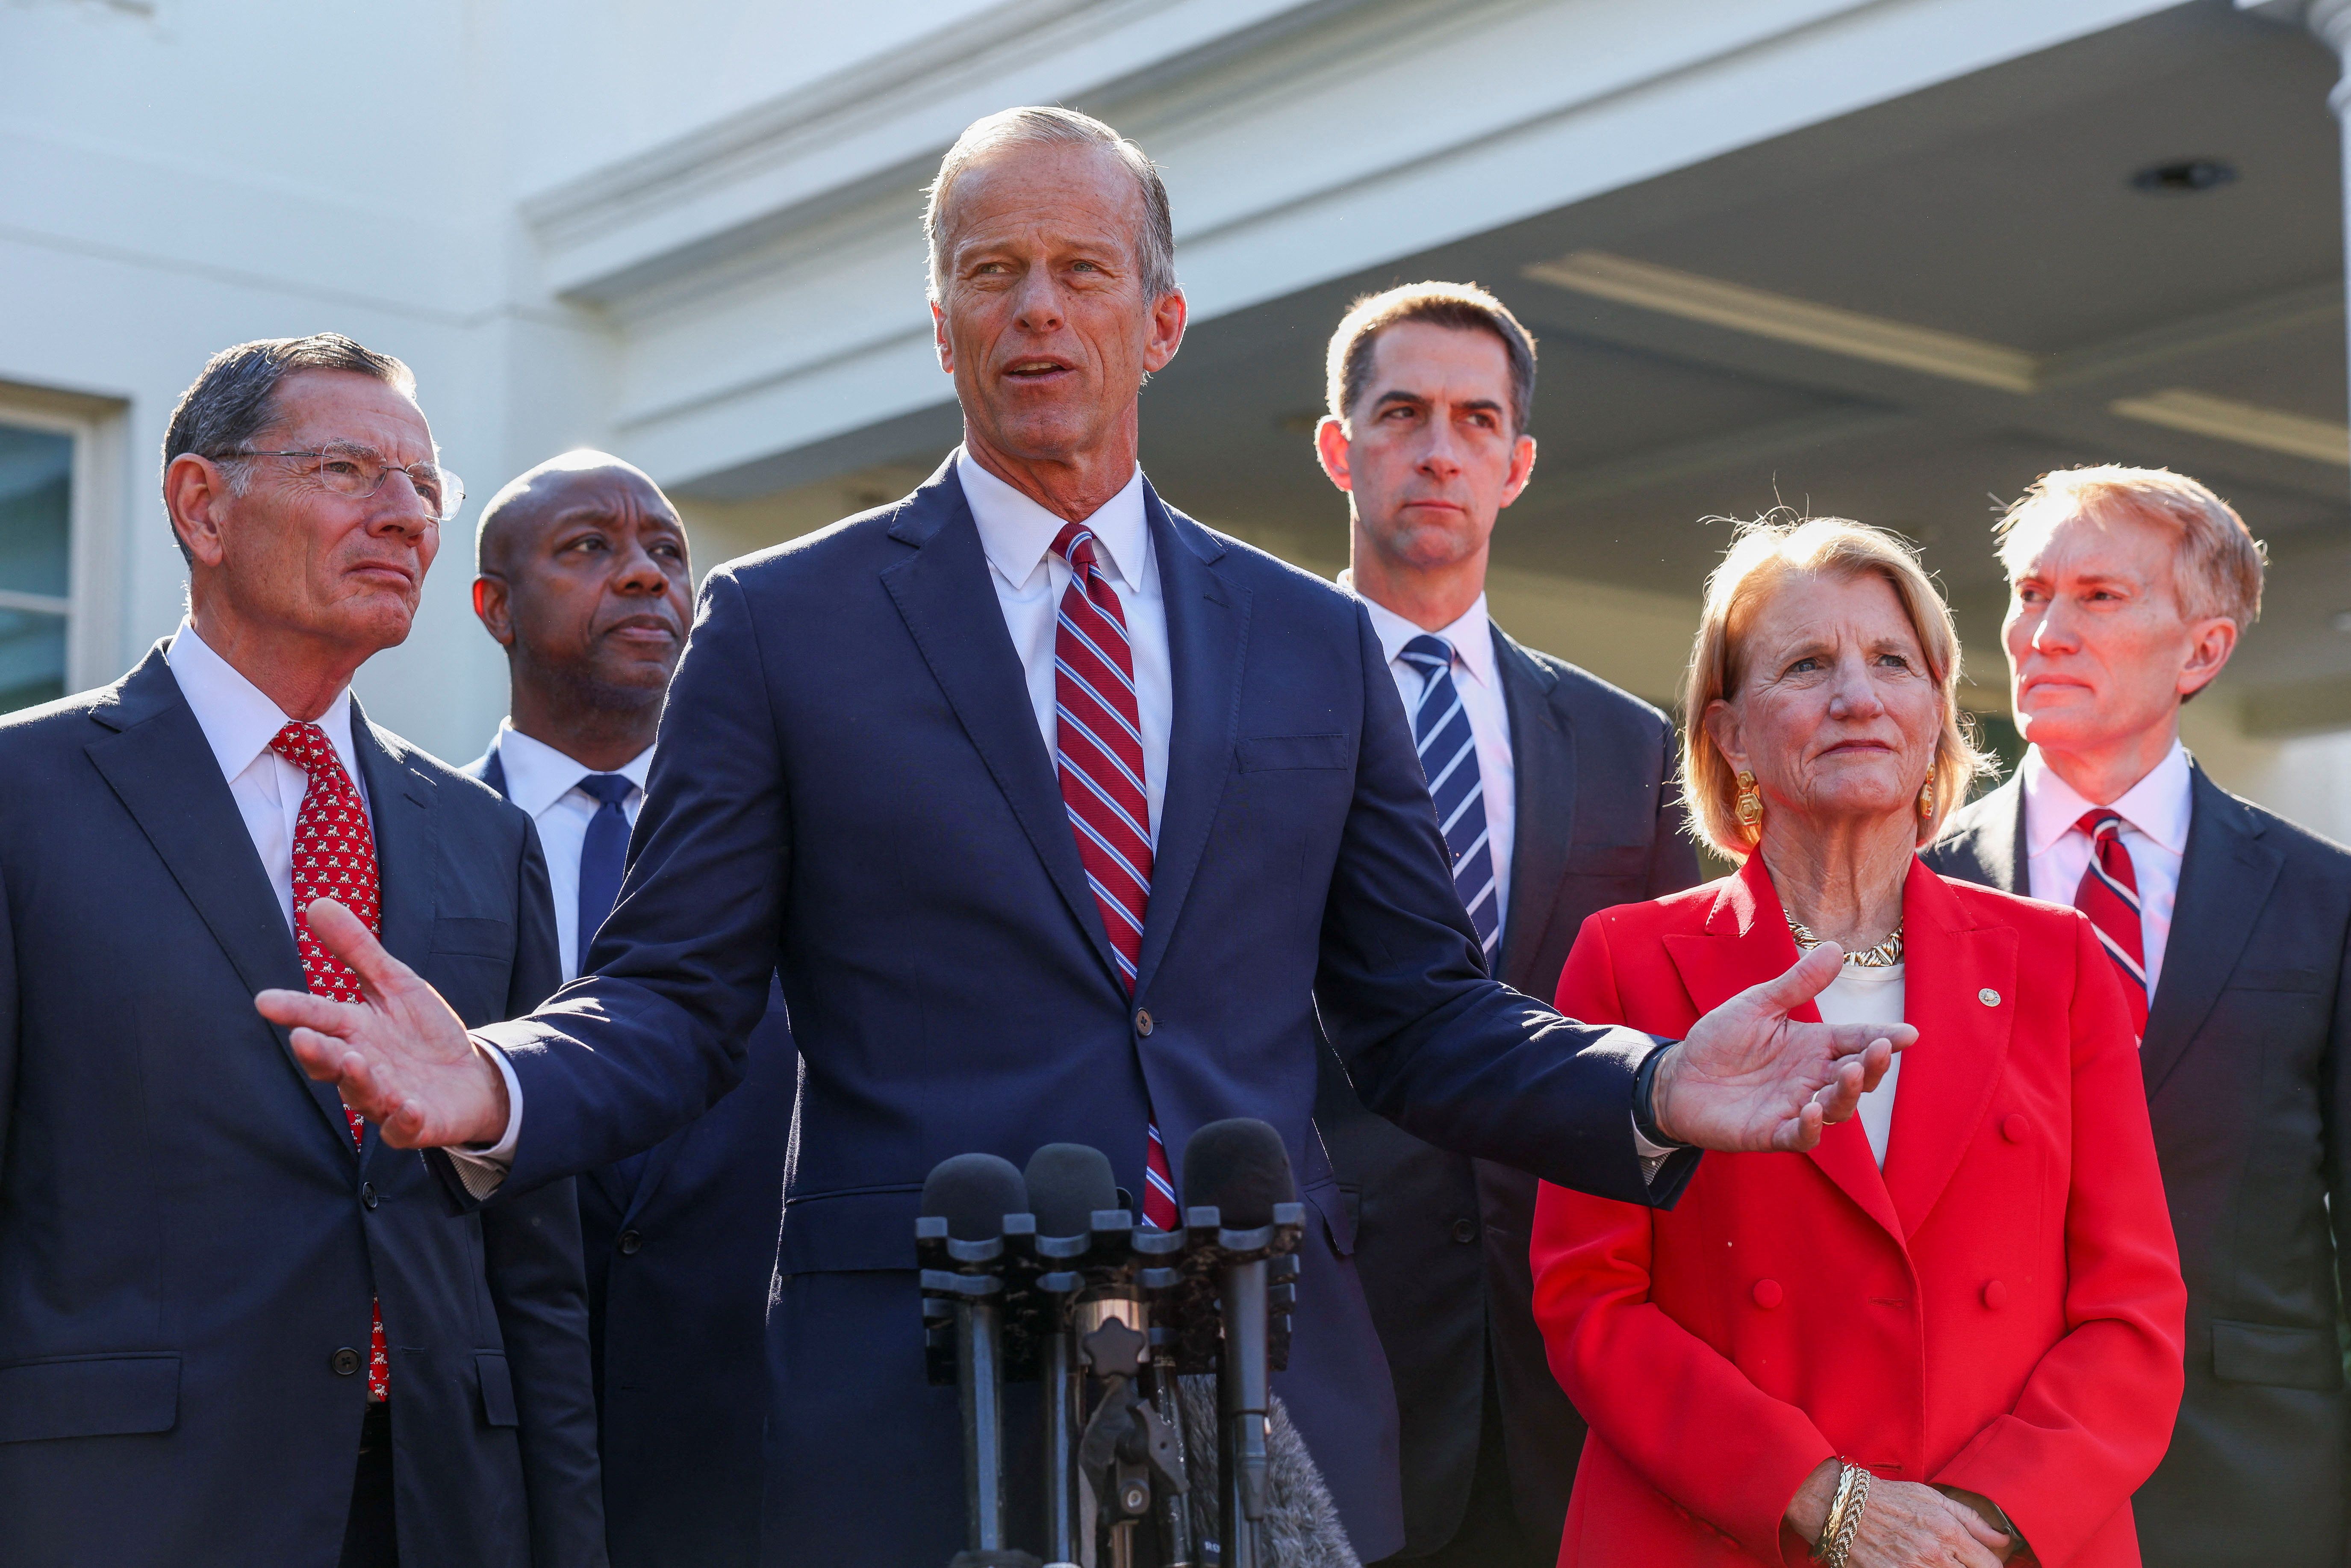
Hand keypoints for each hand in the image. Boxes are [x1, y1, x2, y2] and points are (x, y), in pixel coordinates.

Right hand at [253, 898, 510, 1148]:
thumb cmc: (424, 1032)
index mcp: (354, 1032)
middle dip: (317, 1052)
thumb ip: (357, 950)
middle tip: (303, 1038)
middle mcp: (362, 1067)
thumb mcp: (396, 983)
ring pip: (363, 1095)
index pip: (318, 1018)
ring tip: (354, 1061)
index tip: (265, 1000)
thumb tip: (315, 903)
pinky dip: (406, 1120)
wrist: (470, 1078)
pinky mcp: (414, 1125)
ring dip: (358, 1081)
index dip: (294, 1010)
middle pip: (331, 1062)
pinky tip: (410, 1108)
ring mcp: (386, 1099)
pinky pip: (404, 1128)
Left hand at [1652, 944, 1911, 1151]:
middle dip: (1871, 1065)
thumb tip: (1834, 949)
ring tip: (1847, 1072)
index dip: (1883, 1038)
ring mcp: (1795, 1107)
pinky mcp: (1772, 1132)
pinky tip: (1811, 1110)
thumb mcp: (1757, 1005)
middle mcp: (1811, 1078)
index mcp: (1814, 1045)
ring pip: (1836, 1107)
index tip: (1908, 1033)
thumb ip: (1796, 984)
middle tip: (1878, 1050)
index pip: (1856, 1040)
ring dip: (1846, 1093)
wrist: (1678, 1076)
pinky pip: (1800, 1136)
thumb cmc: (1720, 1040)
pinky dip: (1810, 1128)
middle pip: (1855, 1076)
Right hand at [1787, 1463, 2009, 1567]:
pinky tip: (1918, 1565)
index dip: (1991, 1566)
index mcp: (1949, 1531)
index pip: (1989, 1564)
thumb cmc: (1892, 1499)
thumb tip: (2003, 1540)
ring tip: (1935, 1561)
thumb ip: (1971, 1519)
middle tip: (1955, 1560)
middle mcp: (1935, 1553)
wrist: (1845, 1507)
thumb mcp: (1933, 1498)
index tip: (1982, 1563)